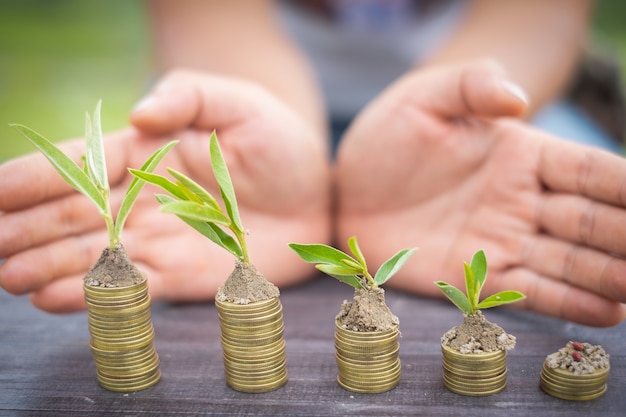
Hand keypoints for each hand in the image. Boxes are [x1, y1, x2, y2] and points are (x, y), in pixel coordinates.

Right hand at [0, 69, 330, 312]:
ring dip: (49, 265)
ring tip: (9, 277)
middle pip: (76, 214)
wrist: (318, 195)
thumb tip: (136, 115)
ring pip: (95, 254)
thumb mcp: (239, 103)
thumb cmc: (280, 142)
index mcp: (148, 153)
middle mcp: (145, 199)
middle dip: (28, 228)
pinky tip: (54, 299)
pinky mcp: (183, 274)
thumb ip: (187, 97)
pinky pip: (132, 285)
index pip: (83, 164)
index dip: (35, 177)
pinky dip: (93, 293)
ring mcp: (161, 238)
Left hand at [335, 60, 625, 326]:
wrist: (346, 192)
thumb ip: (470, 87)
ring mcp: (503, 241)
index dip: (623, 185)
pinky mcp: (478, 276)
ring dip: (609, 276)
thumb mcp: (422, 99)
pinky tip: (608, 312)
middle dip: (624, 237)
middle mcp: (522, 201)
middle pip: (591, 221)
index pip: (587, 170)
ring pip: (570, 261)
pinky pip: (531, 291)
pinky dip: (570, 302)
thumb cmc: (385, 139)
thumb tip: (517, 98)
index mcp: (520, 155)